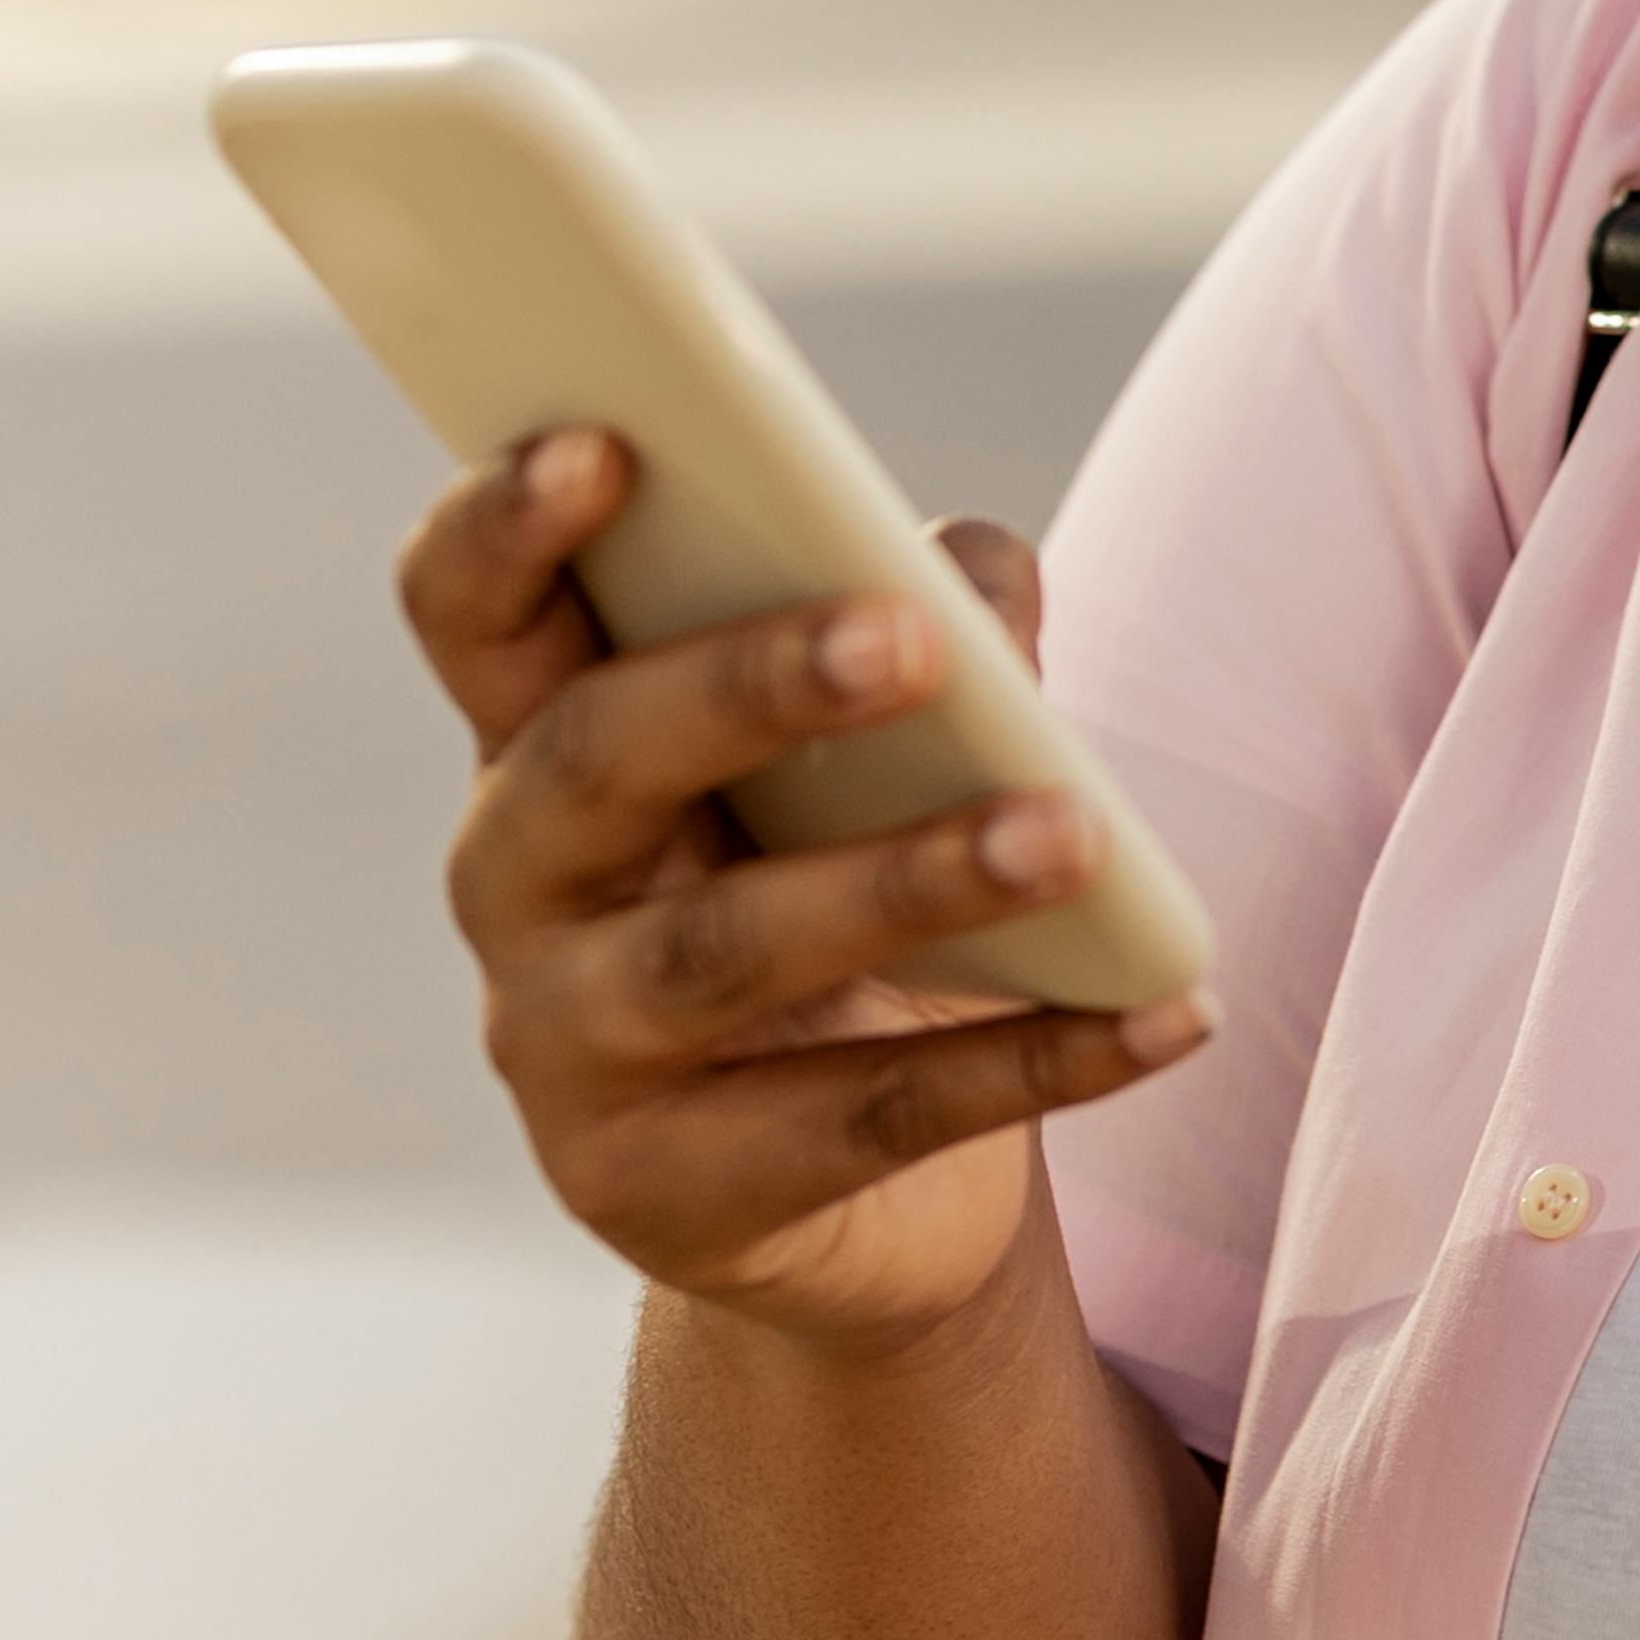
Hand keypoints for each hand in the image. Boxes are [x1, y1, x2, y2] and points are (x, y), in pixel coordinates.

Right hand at [400, 435, 1207, 1353]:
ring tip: (1071, 832)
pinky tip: (1165, 1015)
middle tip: (910, 638)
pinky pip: (869, 1116)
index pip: (473, 615)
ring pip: (727, 950)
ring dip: (910, 881)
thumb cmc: (844, 906)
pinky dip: (1037, 1062)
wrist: (849, 1199)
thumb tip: (980, 563)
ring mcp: (570, 1057)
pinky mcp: (663, 1197)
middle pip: (596, 761)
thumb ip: (927, 640)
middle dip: (748, 687)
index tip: (595, 440)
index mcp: (543, 742)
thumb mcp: (871, 767)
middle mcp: (518, 892)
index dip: (503, 527)